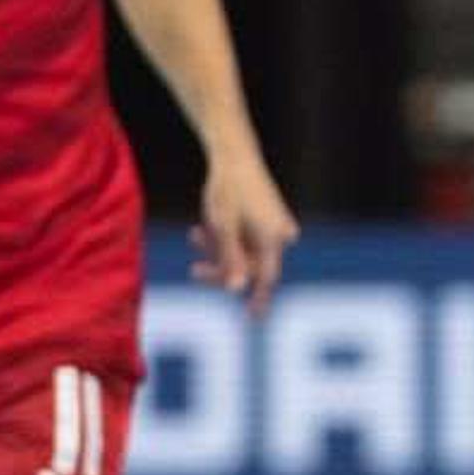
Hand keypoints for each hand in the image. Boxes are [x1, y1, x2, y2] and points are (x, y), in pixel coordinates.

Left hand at [193, 152, 297, 311]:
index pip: (267, 278)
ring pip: (245, 252)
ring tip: (194, 235)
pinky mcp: (267, 219)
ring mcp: (274, 227)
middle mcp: (279, 235)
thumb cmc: (228, 190)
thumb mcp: (223, 228)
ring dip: (219, 251)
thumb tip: (237, 289)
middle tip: (194, 270)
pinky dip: (226, 239)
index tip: (252, 320)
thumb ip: (231, 260)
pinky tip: (203, 229)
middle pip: (251, 266)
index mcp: (274, 239)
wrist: (235, 154)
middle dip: (222, 268)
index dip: (259, 300)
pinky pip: (246, 239)